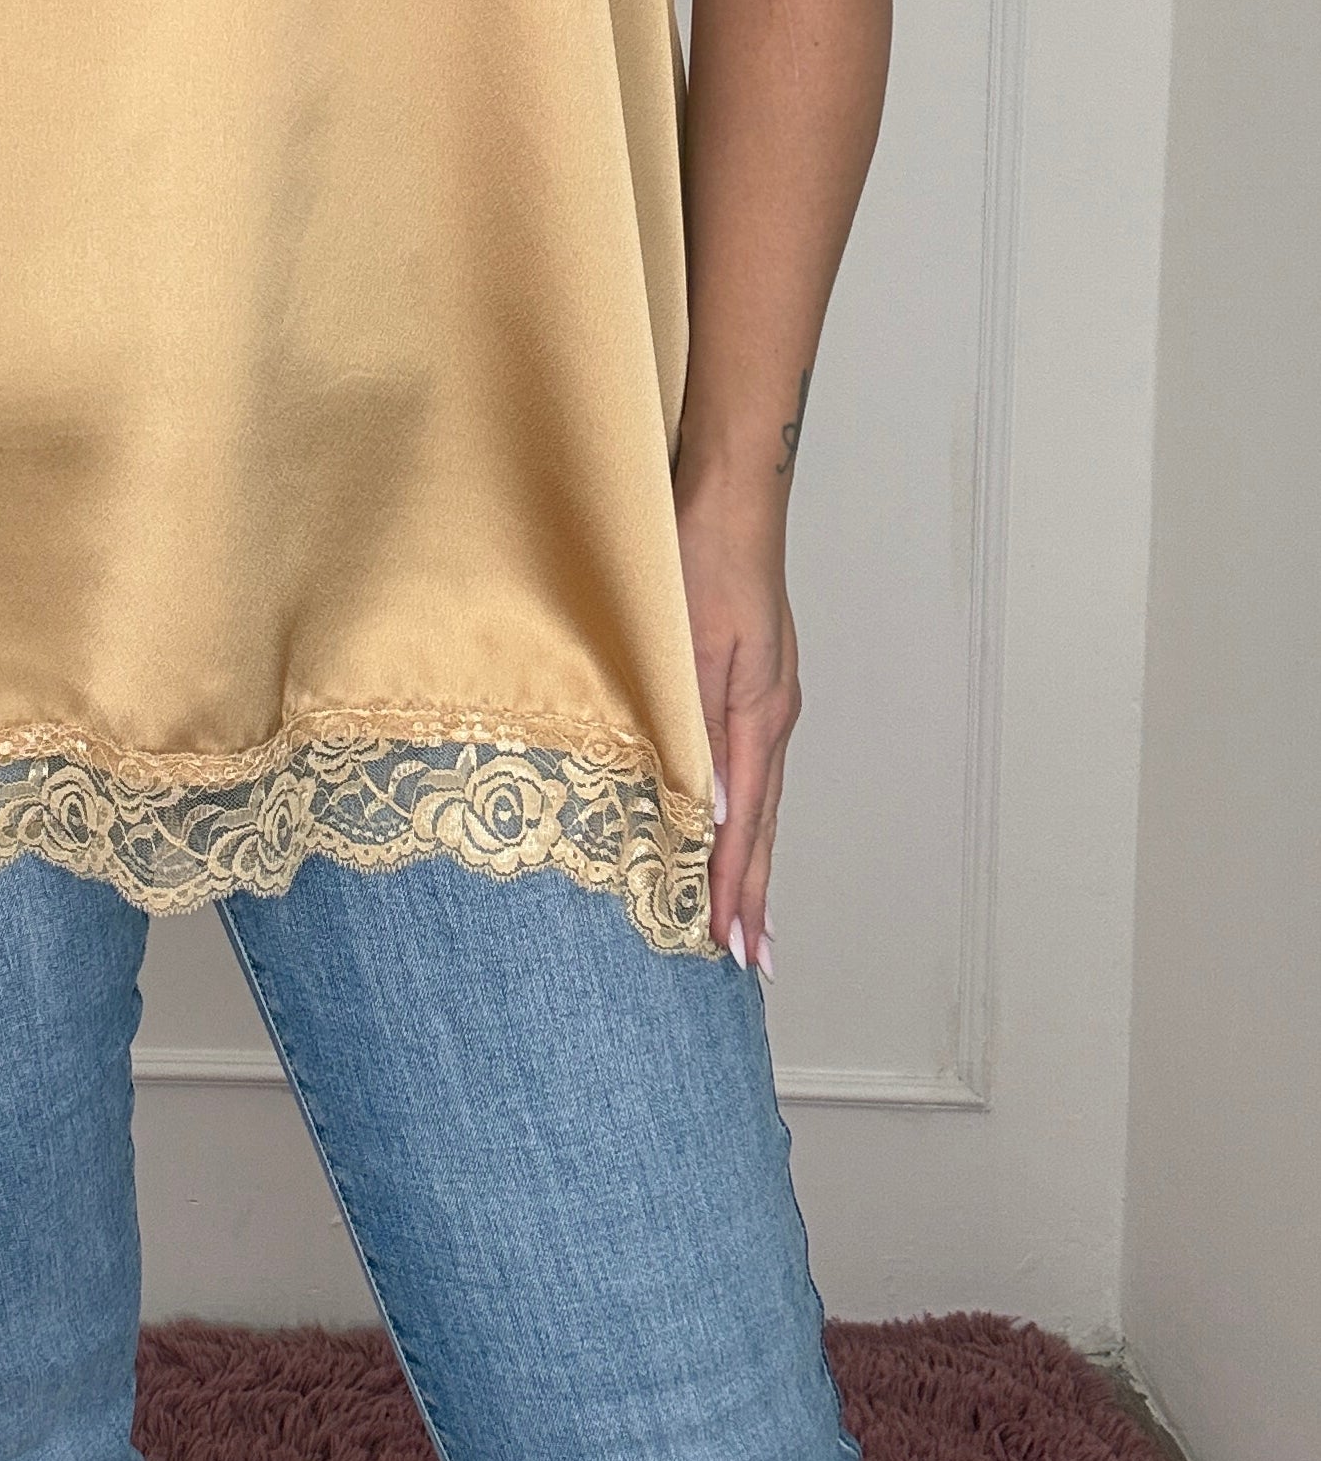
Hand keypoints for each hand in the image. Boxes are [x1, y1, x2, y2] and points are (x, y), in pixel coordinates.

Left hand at [674, 487, 796, 978]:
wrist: (726, 496)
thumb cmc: (698, 558)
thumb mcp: (688, 645)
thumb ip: (694, 729)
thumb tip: (709, 815)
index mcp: (758, 714)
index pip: (743, 825)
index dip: (735, 889)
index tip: (730, 947)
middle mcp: (771, 717)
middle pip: (763, 826)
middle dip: (754, 897)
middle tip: (752, 963)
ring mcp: (768, 702)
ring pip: (760, 802)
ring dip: (751, 864)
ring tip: (749, 921)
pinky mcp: (753, 684)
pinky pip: (751, 770)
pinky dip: (744, 816)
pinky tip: (732, 832)